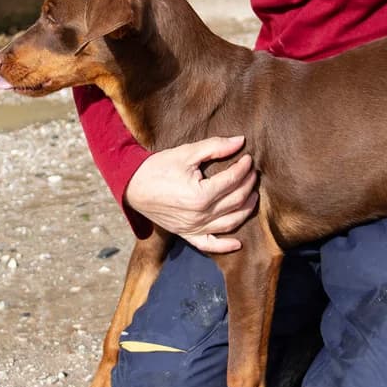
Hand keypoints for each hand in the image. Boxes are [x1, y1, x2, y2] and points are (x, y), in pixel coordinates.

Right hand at [124, 136, 257, 253]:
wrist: (133, 186)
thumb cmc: (158, 168)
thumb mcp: (186, 153)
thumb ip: (214, 147)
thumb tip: (240, 141)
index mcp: (201, 194)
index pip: (233, 180)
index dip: (244, 168)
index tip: (248, 158)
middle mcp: (200, 215)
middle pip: (236, 201)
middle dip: (248, 185)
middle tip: (253, 173)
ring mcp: (194, 228)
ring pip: (230, 222)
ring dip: (246, 209)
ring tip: (252, 195)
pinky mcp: (187, 234)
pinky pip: (210, 245)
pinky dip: (226, 245)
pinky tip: (239, 242)